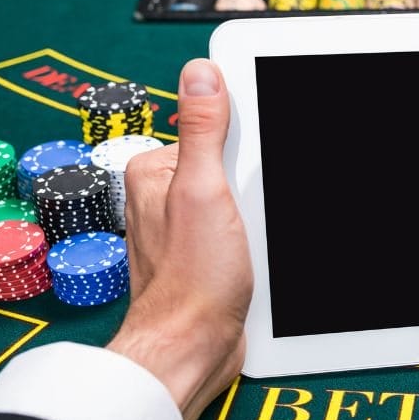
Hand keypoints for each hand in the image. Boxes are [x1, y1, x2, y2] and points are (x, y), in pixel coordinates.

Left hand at [105, 59, 251, 419]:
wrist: (192, 347)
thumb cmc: (190, 281)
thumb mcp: (202, 193)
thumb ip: (203, 132)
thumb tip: (201, 72)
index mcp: (157, 170)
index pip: (215, 131)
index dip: (246, 146)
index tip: (252, 174)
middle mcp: (169, 195)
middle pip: (235, 165)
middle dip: (256, 187)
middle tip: (250, 218)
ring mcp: (190, 225)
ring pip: (245, 199)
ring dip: (262, 217)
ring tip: (251, 244)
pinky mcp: (210, 251)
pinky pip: (247, 229)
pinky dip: (259, 239)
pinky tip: (257, 257)